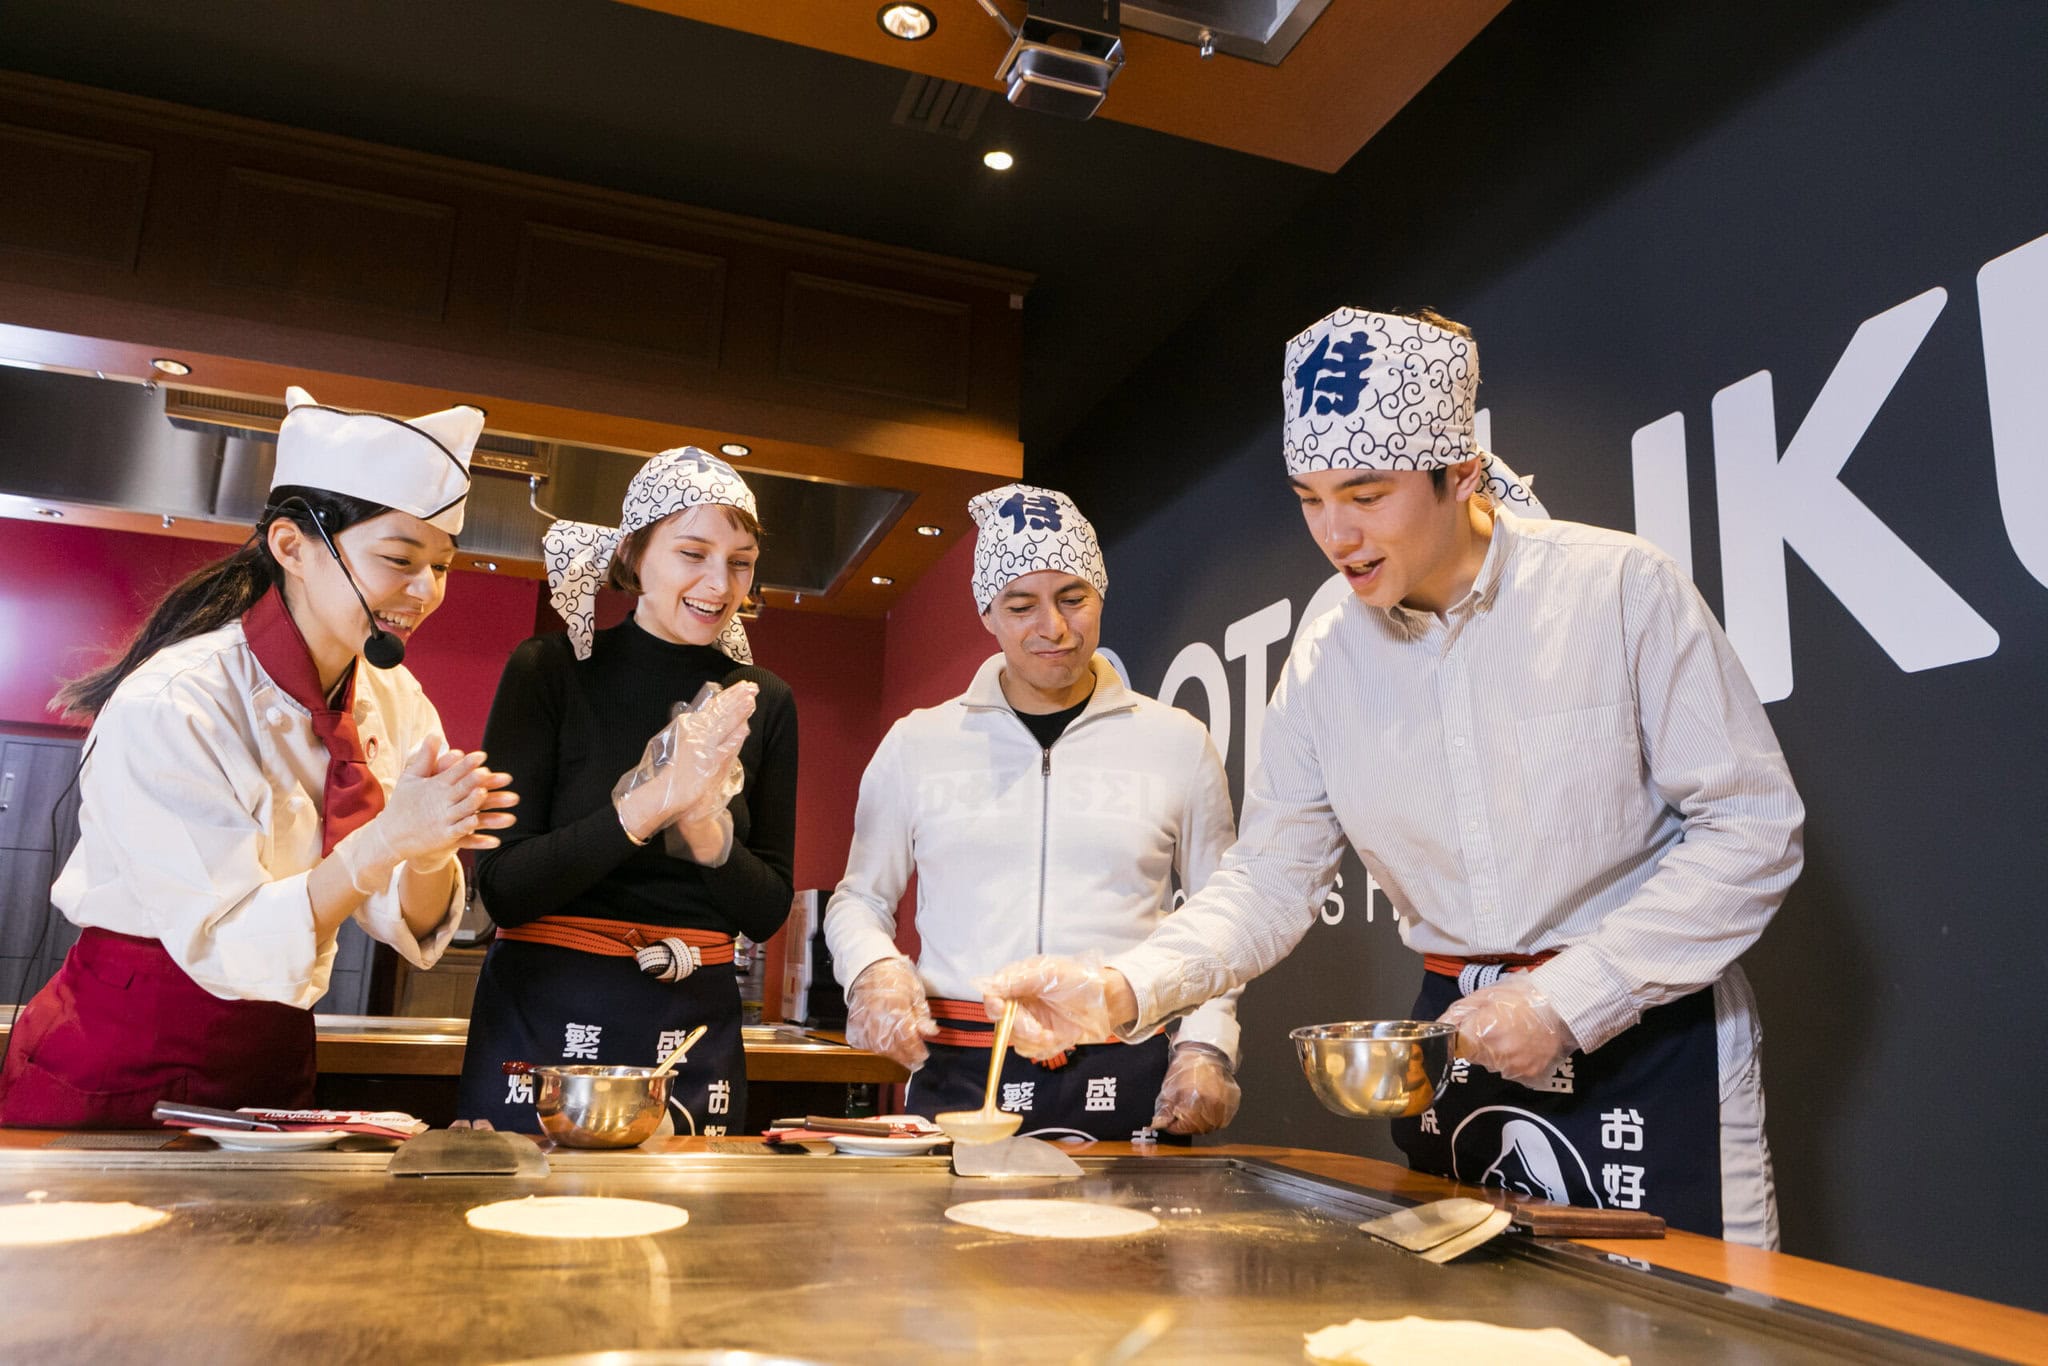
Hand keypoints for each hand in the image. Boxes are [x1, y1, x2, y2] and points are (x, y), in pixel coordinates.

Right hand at [335, 739, 516, 892]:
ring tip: (486, 794)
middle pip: (463, 789)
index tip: (481, 756)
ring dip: (476, 802)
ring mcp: (443, 820)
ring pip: (465, 810)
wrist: (390, 835)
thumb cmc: (403, 803)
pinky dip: (476, 834)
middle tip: (498, 775)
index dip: (467, 764)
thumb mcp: (411, 778)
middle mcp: (440, 802)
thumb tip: (434, 734)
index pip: (453, 771)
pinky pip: (463, 834)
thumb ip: (426, 757)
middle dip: (480, 781)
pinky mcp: (445, 838)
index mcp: (434, 786)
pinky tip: (490, 834)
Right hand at [615, 683, 756, 842]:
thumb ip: (691, 732)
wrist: (663, 794)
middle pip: (720, 712)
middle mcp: (695, 733)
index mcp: (688, 727)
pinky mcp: (708, 762)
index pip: (712, 709)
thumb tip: (703, 718)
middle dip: (737, 698)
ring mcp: (702, 747)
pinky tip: (745, 728)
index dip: (727, 697)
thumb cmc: (671, 773)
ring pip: (724, 725)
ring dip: (738, 712)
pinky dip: (735, 737)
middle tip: (753, 686)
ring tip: (752, 699)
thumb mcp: (679, 745)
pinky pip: (725, 748)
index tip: (741, 687)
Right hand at [844, 959, 938, 1068]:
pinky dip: (873, 1047)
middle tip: (915, 1062)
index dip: (916, 1051)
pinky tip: (883, 1046)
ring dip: (891, 1054)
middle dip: (905, 1058)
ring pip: (877, 1047)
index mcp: (895, 1008)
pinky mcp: (854, 1022)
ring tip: (902, 1055)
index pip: (907, 1039)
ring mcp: (863, 1021)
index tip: (923, 1056)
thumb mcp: (915, 992)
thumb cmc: (894, 976)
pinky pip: (863, 1041)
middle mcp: (877, 1017)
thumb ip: (922, 1015)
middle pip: (892, 1048)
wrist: (871, 966)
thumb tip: (931, 1032)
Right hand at [975, 954, 1135, 1060]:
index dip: (994, 1004)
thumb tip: (990, 986)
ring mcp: (1029, 1021)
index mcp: (1018, 981)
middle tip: (1040, 1032)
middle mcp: (1019, 1002)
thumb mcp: (1051, 973)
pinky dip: (1046, 1047)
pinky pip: (1032, 1050)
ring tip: (1055, 1034)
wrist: (1107, 1001)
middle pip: (1002, 1022)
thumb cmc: (1081, 980)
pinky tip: (1062, 1037)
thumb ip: (1020, 980)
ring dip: (1036, 1041)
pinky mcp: (1041, 1038)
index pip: (992, 994)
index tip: (1002, 1010)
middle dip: (1021, 1028)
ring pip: (1015, 1040)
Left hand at [1151, 1042, 1240, 1134]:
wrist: (1204, 1052)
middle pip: (1199, 1128)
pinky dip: (1214, 1119)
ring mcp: (1225, 1103)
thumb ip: (1164, 1110)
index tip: (1169, 1124)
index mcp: (1196, 1098)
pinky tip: (1205, 1111)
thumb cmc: (1186, 1067)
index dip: (1174, 1127)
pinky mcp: (1232, 1102)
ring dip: (1200, 1124)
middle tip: (1180, 1117)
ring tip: (1193, 1112)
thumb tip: (1160, 1124)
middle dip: (1186, 1126)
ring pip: (1212, 1126)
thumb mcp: (1169, 1088)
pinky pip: (1223, 1119)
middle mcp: (1213, 1102)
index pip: (1185, 1126)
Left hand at [1436, 974, 1578, 1086]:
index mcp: (1481, 1033)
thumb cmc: (1522, 996)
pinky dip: (1515, 1061)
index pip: (1458, 1044)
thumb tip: (1440, 1025)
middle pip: (1475, 1056)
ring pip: (1493, 1065)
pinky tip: (1525, 1046)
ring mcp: (1513, 1069)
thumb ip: (1459, 1012)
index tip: (1473, 1026)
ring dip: (1497, 1053)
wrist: (1563, 1007)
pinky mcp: (1530, 1077)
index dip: (1463, 1034)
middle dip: (1480, 1043)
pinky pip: (1513, 1072)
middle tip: (1498, 1026)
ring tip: (1515, 1034)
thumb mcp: (1486, 995)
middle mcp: (1495, 1056)